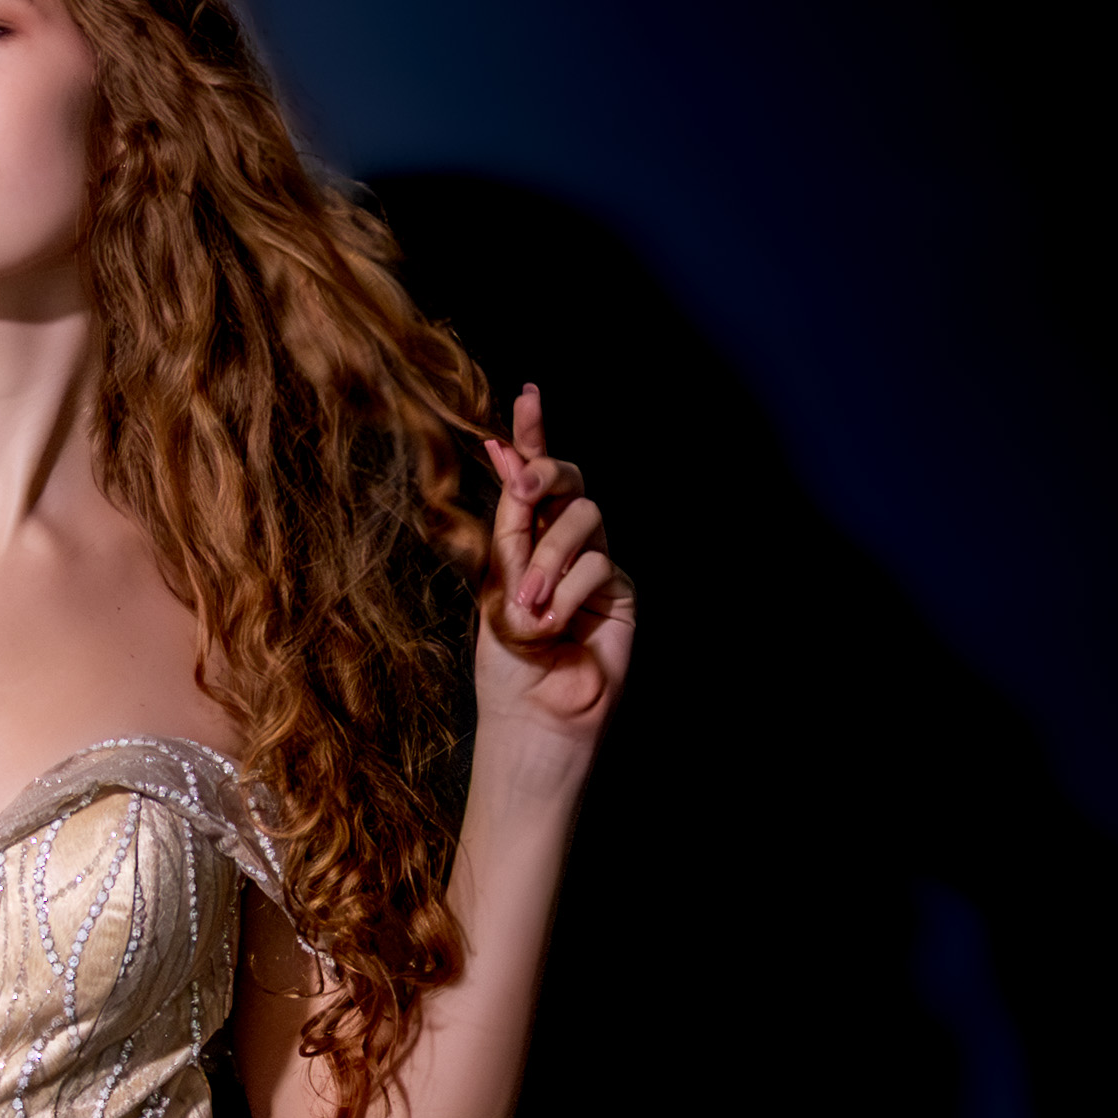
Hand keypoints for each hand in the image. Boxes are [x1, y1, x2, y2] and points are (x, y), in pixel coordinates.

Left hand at [472, 383, 634, 749]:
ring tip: (529, 605)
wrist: (535, 721)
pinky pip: (599, 564)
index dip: (532, 436)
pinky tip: (556, 625)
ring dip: (549, 557)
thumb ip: (508, 528)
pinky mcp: (622, 592)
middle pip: (567, 482)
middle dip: (545, 473)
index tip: (527, 396)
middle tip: (522, 487)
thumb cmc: (506, 668)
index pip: (530, 481)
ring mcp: (595, 566)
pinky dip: (569, 592)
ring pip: (583, 518)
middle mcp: (560, 547)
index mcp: (522, 543)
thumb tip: (509, 457)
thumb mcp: (495, 589)